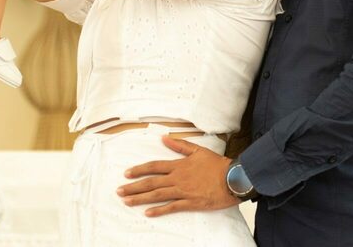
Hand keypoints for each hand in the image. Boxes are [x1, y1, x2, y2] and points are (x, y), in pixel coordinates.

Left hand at [118, 136, 238, 216]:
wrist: (232, 178)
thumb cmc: (217, 164)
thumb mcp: (198, 150)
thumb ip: (180, 146)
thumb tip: (164, 138)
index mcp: (179, 165)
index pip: (154, 166)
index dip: (139, 170)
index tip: (126, 174)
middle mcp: (177, 178)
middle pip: (151, 182)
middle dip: (133, 186)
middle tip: (119, 191)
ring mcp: (183, 191)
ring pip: (157, 195)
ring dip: (140, 198)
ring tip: (127, 201)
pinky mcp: (190, 203)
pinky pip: (171, 207)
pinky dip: (159, 210)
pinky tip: (148, 213)